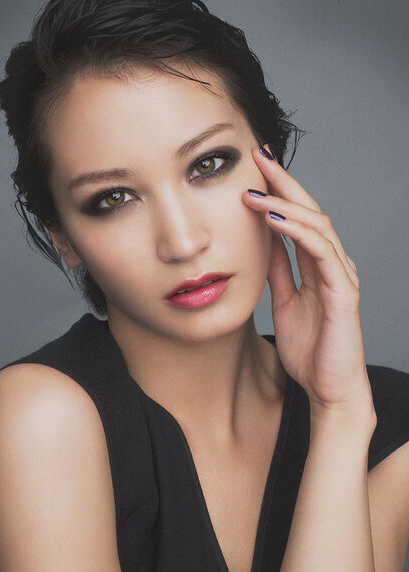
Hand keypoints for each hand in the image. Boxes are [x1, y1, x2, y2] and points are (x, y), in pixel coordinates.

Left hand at [242, 144, 375, 423]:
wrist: (329, 390)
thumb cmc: (310, 350)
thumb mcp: (284, 302)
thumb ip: (279, 271)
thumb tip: (262, 242)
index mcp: (318, 266)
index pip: (299, 218)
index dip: (279, 192)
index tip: (254, 169)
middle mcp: (333, 264)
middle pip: (311, 211)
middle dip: (284, 182)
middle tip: (259, 156)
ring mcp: (341, 276)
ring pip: (318, 226)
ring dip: (286, 203)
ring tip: (255, 189)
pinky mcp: (343, 293)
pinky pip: (322, 253)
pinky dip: (298, 232)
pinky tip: (275, 220)